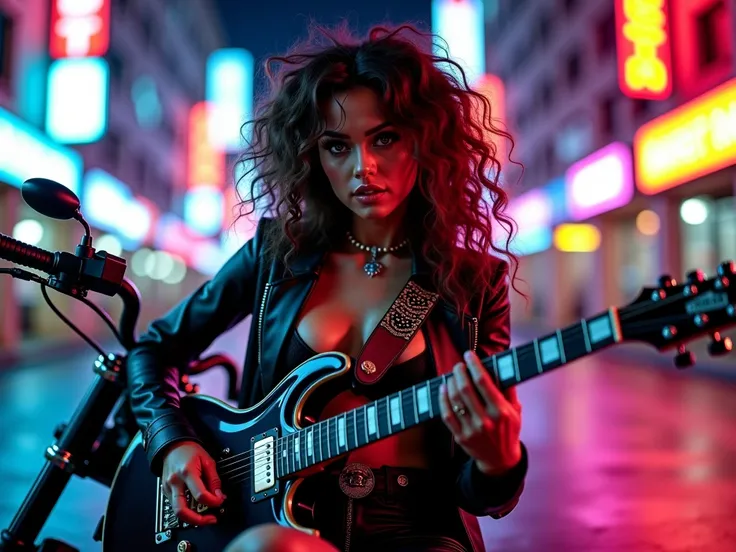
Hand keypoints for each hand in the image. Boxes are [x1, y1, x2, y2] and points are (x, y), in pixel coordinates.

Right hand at [162, 440, 225, 525]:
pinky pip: (175, 505)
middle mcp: (175, 481)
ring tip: (204, 517)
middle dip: (198, 520)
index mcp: (187, 472)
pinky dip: (186, 509)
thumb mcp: (208, 461)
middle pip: (182, 510)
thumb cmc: (190, 450)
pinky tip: (194, 507)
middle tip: (210, 520)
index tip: (220, 501)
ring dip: (192, 518)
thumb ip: (214, 479)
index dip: (213, 502)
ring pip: (177, 511)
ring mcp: (168, 487)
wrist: (174, 445)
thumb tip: (219, 496)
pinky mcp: (165, 490)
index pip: (200, 495)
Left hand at [439, 350, 521, 474]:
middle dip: (459, 372)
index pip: (483, 382)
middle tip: (458, 365)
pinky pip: (446, 414)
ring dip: (450, 383)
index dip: (474, 365)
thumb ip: (508, 389)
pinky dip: (442, 399)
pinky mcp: (460, 436)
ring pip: (454, 400)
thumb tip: (500, 366)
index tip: (469, 355)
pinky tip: (443, 389)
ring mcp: (471, 429)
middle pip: (466, 389)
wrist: (501, 461)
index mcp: (501, 411)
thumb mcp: (516, 410)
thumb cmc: (509, 431)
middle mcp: (485, 420)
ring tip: (452, 375)